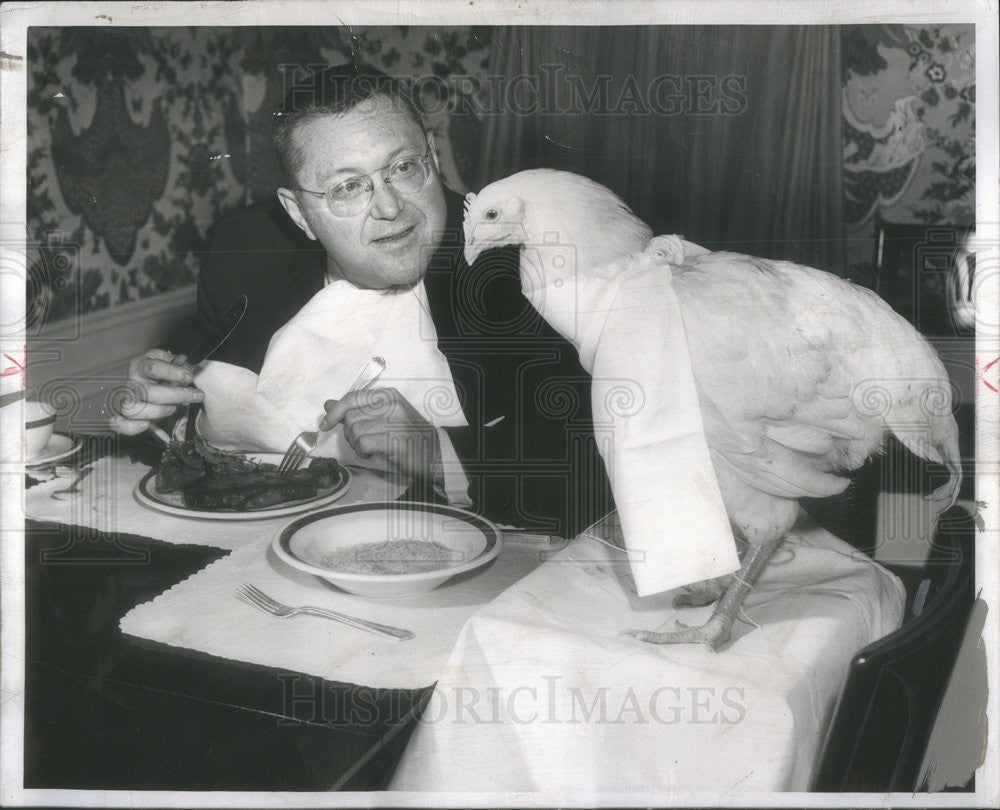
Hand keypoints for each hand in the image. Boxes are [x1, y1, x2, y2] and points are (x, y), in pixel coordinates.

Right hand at [109, 348, 203, 434]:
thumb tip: (189, 367)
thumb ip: (178, 364)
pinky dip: (132, 427)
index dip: (171, 372)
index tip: (188, 376)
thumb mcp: (167, 361)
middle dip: (176, 395)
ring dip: (159, 411)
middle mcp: (131, 382)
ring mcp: (125, 400)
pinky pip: (120, 424)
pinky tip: (147, 424)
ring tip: (175, 408)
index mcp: (140, 366)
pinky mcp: (123, 416)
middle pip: (148, 392)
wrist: (142, 381)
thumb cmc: (159, 371)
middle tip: (197, 395)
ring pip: (134, 409)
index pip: (152, 368)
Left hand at [321, 387, 440, 482]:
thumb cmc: (408, 436)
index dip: (335, 411)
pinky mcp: (394, 440)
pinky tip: (373, 454)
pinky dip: (363, 452)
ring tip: (370, 448)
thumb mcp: (383, 417)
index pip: (352, 397)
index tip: (326, 423)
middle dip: (349, 433)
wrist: (435, 453)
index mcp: (388, 395)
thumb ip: (357, 410)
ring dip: (356, 444)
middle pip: (351, 417)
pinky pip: (363, 444)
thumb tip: (328, 404)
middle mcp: (391, 405)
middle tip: (362, 441)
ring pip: (354, 431)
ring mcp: (394, 422)